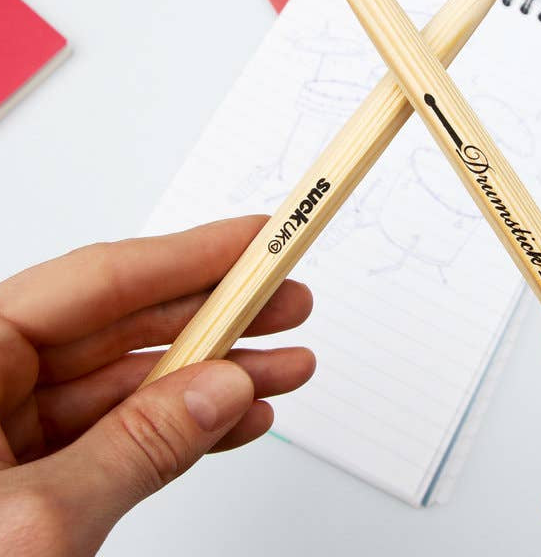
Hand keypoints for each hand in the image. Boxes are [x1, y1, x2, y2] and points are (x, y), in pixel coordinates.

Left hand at [0, 216, 314, 555]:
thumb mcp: (32, 527)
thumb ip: (136, 448)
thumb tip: (221, 388)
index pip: (99, 280)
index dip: (191, 254)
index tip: (256, 240)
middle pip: (124, 325)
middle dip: (217, 315)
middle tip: (286, 301)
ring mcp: (11, 431)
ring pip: (134, 381)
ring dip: (217, 376)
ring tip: (287, 367)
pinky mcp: (35, 474)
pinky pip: (123, 432)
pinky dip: (185, 429)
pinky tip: (240, 420)